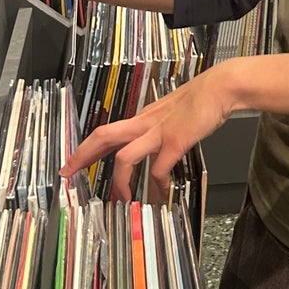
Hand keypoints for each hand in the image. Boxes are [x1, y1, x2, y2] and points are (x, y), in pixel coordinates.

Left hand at [62, 66, 235, 201]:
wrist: (220, 88)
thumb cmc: (200, 100)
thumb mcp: (172, 114)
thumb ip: (160, 128)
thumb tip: (156, 146)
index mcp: (142, 118)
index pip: (106, 132)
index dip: (85, 147)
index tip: (71, 162)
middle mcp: (144, 124)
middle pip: (104, 137)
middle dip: (83, 156)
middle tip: (68, 173)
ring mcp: (158, 132)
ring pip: (125, 157)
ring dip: (120, 181)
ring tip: (123, 200)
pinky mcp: (175, 141)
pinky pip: (158, 168)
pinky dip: (158, 184)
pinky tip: (163, 193)